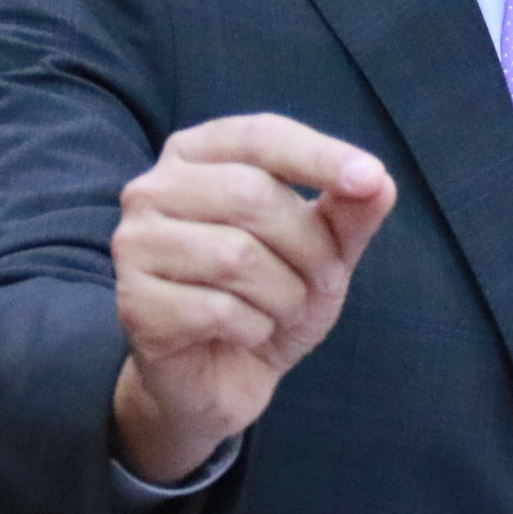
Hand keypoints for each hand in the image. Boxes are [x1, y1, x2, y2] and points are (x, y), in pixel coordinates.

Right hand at [110, 113, 396, 481]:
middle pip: (253, 196)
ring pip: (236, 256)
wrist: (222, 377)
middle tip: (319, 282)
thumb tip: (379, 182)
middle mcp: (153, 189)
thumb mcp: (324, 251)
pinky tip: (246, 333)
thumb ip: (350, 212)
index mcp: (197, 155)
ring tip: (279, 309)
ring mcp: (134, 245)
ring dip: (284, 294)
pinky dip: (255, 328)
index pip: (261, 136)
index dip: (319, 155)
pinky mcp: (134, 303)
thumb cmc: (270, 296)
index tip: (370, 179)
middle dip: (308, 247)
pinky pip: (218, 310)